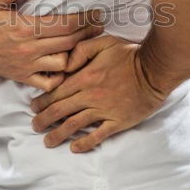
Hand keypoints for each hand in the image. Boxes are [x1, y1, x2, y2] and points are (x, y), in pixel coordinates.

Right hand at [0, 0, 103, 90]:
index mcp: (25, 28)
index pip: (64, 24)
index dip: (85, 19)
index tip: (97, 14)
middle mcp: (29, 48)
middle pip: (69, 42)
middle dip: (89, 33)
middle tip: (100, 25)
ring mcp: (27, 65)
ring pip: (63, 64)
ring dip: (77, 55)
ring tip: (87, 44)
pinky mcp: (23, 78)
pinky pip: (49, 83)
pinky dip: (61, 77)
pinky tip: (67, 67)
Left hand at [29, 35, 167, 151]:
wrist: (155, 70)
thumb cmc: (130, 54)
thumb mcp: (103, 42)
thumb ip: (81, 49)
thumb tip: (65, 64)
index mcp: (84, 77)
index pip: (56, 92)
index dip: (42, 101)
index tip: (33, 107)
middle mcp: (90, 96)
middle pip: (60, 111)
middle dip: (44, 120)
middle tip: (35, 126)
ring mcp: (104, 110)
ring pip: (74, 125)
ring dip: (58, 135)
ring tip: (48, 141)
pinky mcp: (118, 121)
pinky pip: (98, 136)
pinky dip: (84, 143)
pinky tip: (74, 148)